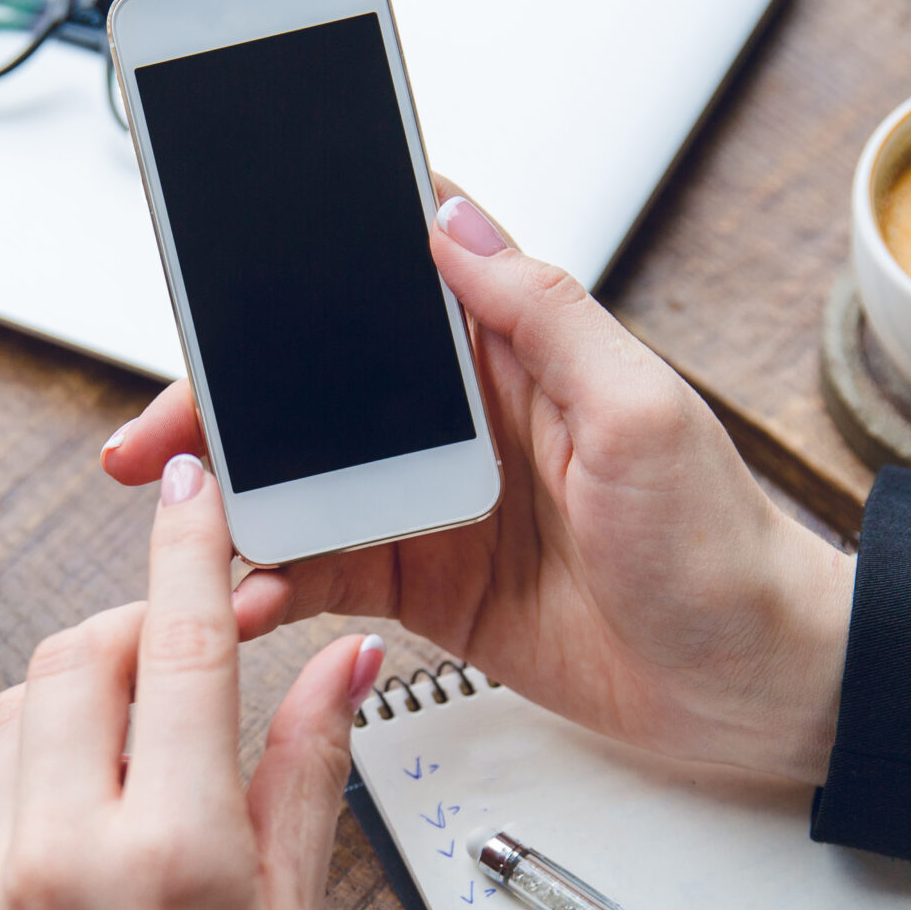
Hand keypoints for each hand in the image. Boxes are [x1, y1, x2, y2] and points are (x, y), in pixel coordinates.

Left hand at [0, 452, 386, 909]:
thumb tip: (339, 664)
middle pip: (78, 658)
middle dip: (137, 628)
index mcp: (174, 850)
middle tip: (192, 648)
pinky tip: (83, 807)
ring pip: (14, 715)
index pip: (177, 643)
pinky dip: (30, 765)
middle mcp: (66, 854)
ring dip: (78, 691)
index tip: (192, 489)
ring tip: (141, 735)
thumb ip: (305, 774)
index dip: (189, 546)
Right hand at [102, 182, 853, 784]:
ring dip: (232, 504)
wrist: (756, 686)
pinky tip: (241, 601)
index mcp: (510, 354)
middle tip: (153, 444)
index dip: (295, 276)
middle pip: (310, 392)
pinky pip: (323, 573)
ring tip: (179, 532)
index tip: (215, 284)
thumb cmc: (725, 547)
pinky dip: (271, 586)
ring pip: (300, 485)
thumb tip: (453, 223)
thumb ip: (541, 316)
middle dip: (221, 411)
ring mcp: (434, 505)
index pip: (384, 285)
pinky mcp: (426, 586)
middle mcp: (460, 421)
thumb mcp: (639, 413)